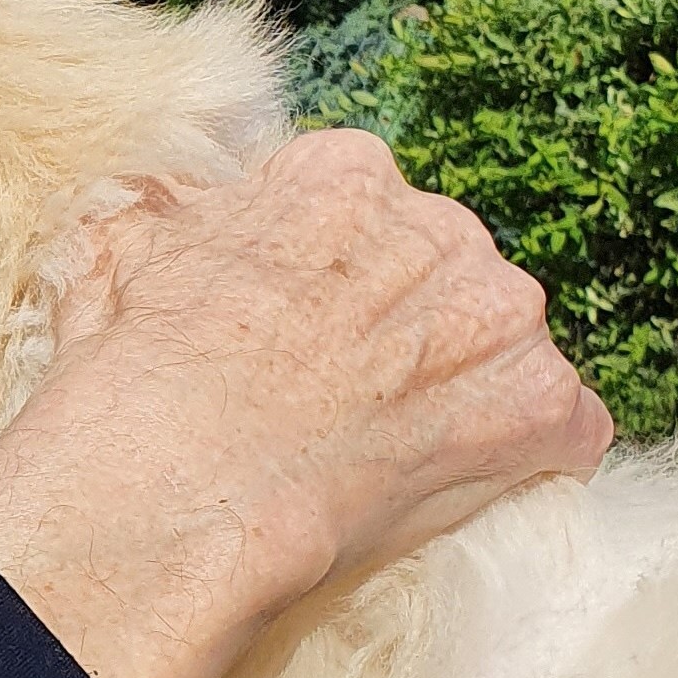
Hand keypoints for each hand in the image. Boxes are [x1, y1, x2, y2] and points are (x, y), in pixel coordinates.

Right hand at [0, 130, 611, 677]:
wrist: (166, 500)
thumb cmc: (127, 393)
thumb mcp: (115, 269)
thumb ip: (166, 226)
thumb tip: (165, 211)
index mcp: (339, 177)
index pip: (364, 213)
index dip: (329, 283)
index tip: (298, 333)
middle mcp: (437, 224)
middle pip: (444, 273)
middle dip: (406, 334)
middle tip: (338, 404)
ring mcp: (497, 316)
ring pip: (505, 345)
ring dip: (463, 394)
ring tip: (385, 453)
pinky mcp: (537, 408)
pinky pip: (561, 429)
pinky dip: (521, 461)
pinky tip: (450, 486)